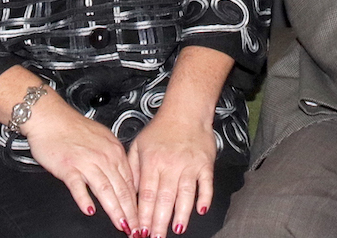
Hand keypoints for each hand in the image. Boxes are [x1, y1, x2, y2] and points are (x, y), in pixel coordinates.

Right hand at [21, 90, 137, 232]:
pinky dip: (84, 199)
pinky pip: (78, 185)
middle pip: (121, 188)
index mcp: (114, 150)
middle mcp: (103, 156)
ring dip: (114, 210)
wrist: (51, 117)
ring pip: (105, 189)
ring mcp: (86, 162)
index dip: (137, 202)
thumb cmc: (73, 128)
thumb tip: (125, 178)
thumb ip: (114, 158)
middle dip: (131, 212)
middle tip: (136, 229)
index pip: (130, 181)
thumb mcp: (103, 138)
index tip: (142, 217)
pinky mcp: (68, 166)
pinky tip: (89, 210)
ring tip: (121, 224)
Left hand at [128, 107, 215, 236]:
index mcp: (152, 162)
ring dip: (181, 214)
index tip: (139, 231)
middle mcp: (170, 165)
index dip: (143, 215)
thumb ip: (132, 170)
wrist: (186, 110)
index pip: (146, 194)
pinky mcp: (205, 164)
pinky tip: (200, 210)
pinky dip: (205, 197)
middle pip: (164, 198)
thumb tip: (130, 194)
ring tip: (177, 230)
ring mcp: (189, 165)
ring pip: (185, 194)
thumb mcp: (138, 145)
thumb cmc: (160, 129)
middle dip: (159, 222)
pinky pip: (206, 184)